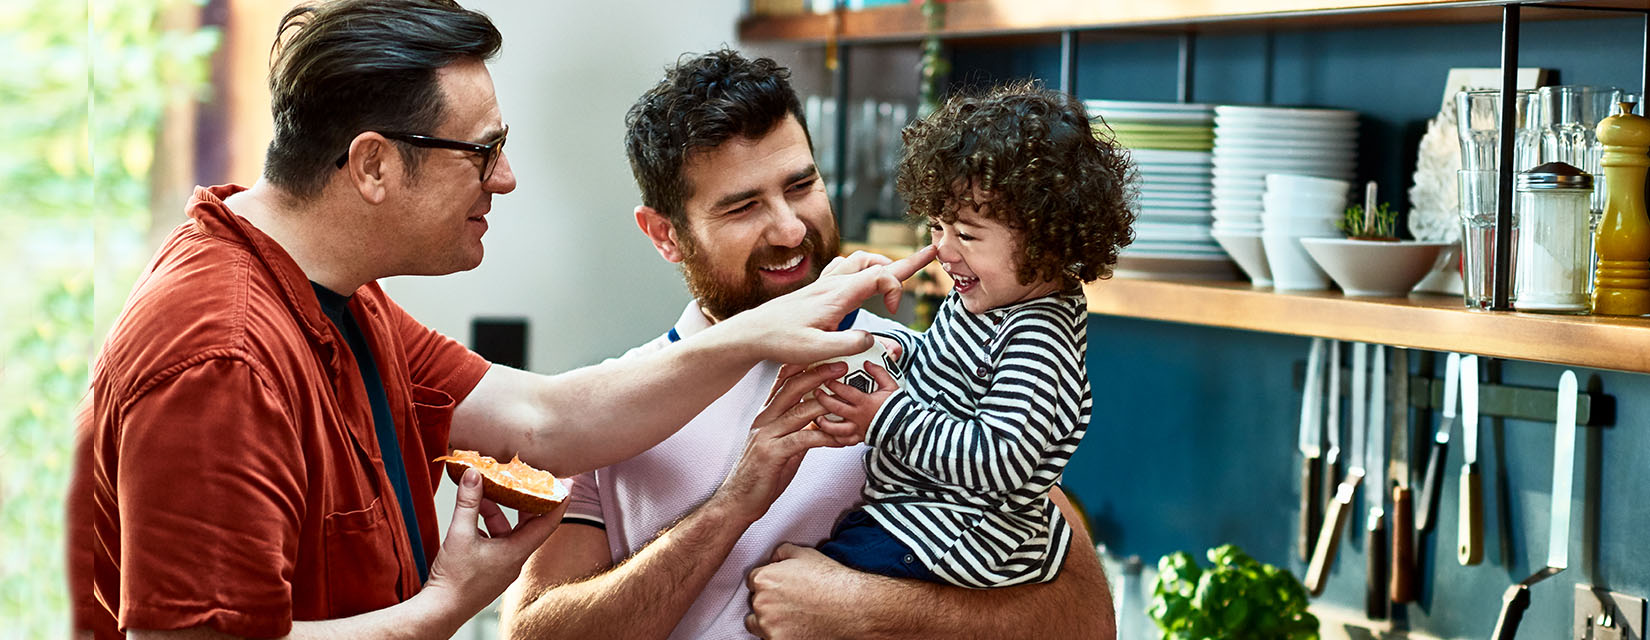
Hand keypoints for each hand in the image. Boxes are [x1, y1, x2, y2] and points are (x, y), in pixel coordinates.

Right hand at [423, 469, 565, 616]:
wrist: (440, 611)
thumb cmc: (453, 580)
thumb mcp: (460, 534)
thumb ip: (468, 502)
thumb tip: (474, 475)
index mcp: (516, 552)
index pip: (549, 522)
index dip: (560, 500)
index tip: (568, 484)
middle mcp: (515, 560)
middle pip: (529, 524)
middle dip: (525, 501)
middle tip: (525, 481)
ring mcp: (503, 566)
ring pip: (509, 532)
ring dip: (498, 512)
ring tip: (483, 496)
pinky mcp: (491, 570)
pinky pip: (497, 542)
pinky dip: (488, 527)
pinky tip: (472, 518)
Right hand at [712, 363, 849, 524]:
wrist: (738, 501)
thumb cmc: (761, 474)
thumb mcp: (780, 445)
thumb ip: (797, 430)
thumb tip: (818, 420)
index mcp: (766, 415)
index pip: (783, 382)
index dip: (803, 366)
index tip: (825, 355)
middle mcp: (764, 420)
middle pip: (792, 388)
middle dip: (818, 374)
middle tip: (841, 365)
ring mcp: (766, 435)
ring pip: (799, 411)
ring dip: (828, 404)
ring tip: (849, 400)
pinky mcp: (772, 453)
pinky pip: (803, 439)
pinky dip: (825, 436)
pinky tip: (842, 438)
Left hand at [721, 246, 935, 365]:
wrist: (752, 332)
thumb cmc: (781, 342)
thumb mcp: (816, 350)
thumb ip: (847, 344)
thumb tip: (871, 336)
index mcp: (837, 295)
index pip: (879, 276)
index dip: (896, 288)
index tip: (894, 312)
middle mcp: (833, 284)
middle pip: (874, 261)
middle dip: (903, 261)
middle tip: (929, 254)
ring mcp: (824, 284)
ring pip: (859, 260)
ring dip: (881, 264)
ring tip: (896, 273)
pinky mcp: (817, 289)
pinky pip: (844, 268)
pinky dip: (861, 268)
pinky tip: (860, 280)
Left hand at [745, 543, 875, 638]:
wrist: (852, 607)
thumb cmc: (831, 581)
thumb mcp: (805, 554)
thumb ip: (782, 552)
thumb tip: (774, 558)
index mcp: (764, 579)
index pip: (752, 581)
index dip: (768, 583)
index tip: (779, 588)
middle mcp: (762, 603)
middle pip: (755, 603)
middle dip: (769, 602)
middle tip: (790, 602)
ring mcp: (769, 627)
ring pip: (758, 624)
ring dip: (770, 621)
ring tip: (793, 617)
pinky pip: (770, 639)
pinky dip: (781, 635)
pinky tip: (798, 628)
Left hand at [812, 362, 897, 442]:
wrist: (904, 427)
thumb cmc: (898, 407)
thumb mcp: (890, 385)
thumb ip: (879, 372)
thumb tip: (867, 362)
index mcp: (865, 403)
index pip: (845, 392)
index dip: (834, 384)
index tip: (827, 379)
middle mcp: (858, 417)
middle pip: (835, 408)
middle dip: (823, 399)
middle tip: (816, 392)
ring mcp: (857, 430)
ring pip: (835, 429)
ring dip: (824, 423)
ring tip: (817, 417)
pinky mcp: (858, 439)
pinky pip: (842, 441)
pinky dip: (833, 438)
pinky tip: (827, 432)